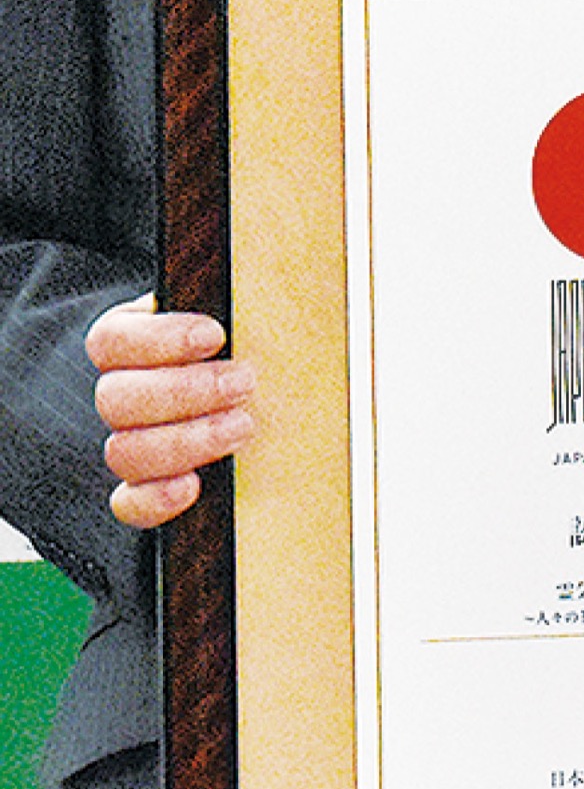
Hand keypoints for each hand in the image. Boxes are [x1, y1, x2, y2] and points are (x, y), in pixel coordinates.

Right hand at [87, 294, 255, 527]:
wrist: (266, 402)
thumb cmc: (253, 354)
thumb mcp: (245, 319)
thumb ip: (238, 307)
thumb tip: (258, 283)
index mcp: (130, 347)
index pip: (111, 342)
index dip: (159, 340)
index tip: (215, 335)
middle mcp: (123, 397)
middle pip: (115, 400)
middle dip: (185, 392)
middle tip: (243, 383)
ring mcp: (132, 445)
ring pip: (123, 452)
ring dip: (185, 441)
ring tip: (243, 426)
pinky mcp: (147, 490)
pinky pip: (130, 505)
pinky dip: (156, 499)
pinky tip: (193, 485)